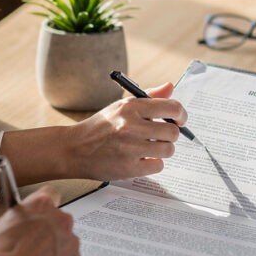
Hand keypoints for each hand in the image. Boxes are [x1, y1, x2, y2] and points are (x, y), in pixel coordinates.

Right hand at [0, 187, 83, 255]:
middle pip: (58, 221)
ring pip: (66, 243)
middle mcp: (61, 221)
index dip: (41, 205)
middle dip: (47, 231)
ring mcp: (72, 244)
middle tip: (30, 245)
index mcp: (40, 206)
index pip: (49, 194)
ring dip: (54, 251)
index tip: (36, 213)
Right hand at [63, 82, 184, 179]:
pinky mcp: (128, 168)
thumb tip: (170, 87)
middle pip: (173, 132)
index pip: (171, 107)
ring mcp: (130, 148)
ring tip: (149, 148)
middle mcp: (131, 126)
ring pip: (168, 150)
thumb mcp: (121, 106)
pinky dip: (153, 164)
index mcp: (131, 107)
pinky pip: (158, 166)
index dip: (181, 115)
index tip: (179, 120)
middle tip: (160, 137)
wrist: (74, 149)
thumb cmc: (100, 127)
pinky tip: (141, 159)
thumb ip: (149, 97)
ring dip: (162, 150)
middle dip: (170, 135)